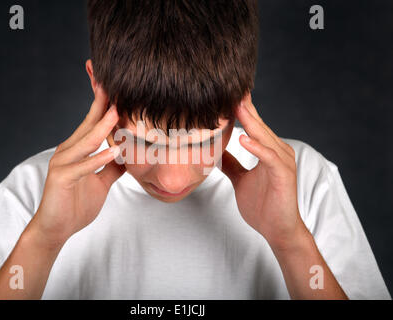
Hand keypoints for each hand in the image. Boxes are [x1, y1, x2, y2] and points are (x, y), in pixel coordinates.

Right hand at [29, 85, 125, 247]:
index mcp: (76, 150)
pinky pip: (83, 166)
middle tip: (114, 84)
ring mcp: (62, 163)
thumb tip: (127, 156)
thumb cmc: (76, 204)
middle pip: (88, 124)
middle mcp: (67, 151)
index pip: (92, 123)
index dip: (104, 105)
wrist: (55, 229)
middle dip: (102, 104)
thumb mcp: (101, 183)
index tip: (116, 88)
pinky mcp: (61, 178)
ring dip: (102, 127)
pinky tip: (114, 151)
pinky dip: (99, 159)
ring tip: (118, 112)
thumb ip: (111, 168)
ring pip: (86, 141)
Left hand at [221, 93, 307, 250]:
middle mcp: (277, 151)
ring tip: (236, 106)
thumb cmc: (262, 205)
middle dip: (244, 107)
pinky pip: (268, 157)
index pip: (253, 125)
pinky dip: (256, 147)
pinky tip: (243, 138)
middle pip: (258, 125)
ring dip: (250, 121)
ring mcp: (282, 162)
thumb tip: (217, 151)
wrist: (277, 230)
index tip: (225, 94)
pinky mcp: (283, 175)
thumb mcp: (240, 180)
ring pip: (264, 137)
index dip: (241, 110)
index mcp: (268, 151)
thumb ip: (231, 164)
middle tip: (230, 88)